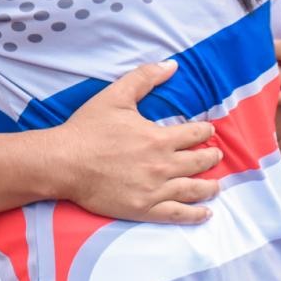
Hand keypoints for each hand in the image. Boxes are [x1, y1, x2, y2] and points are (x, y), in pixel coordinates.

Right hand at [52, 62, 222, 224]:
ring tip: (216, 186)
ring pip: (192, 189)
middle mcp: (162, 165)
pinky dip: (195, 215)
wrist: (64, 162)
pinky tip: (205, 213)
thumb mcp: (116, 95)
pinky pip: (177, 214)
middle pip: (198, 162)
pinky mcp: (143, 209)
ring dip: (209, 187)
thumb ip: (145, 77)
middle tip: (216, 155)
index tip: (209, 131)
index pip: (193, 134)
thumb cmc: (88, 128)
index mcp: (158, 138)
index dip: (205, 131)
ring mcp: (154, 190)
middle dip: (210, 158)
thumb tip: (171, 65)